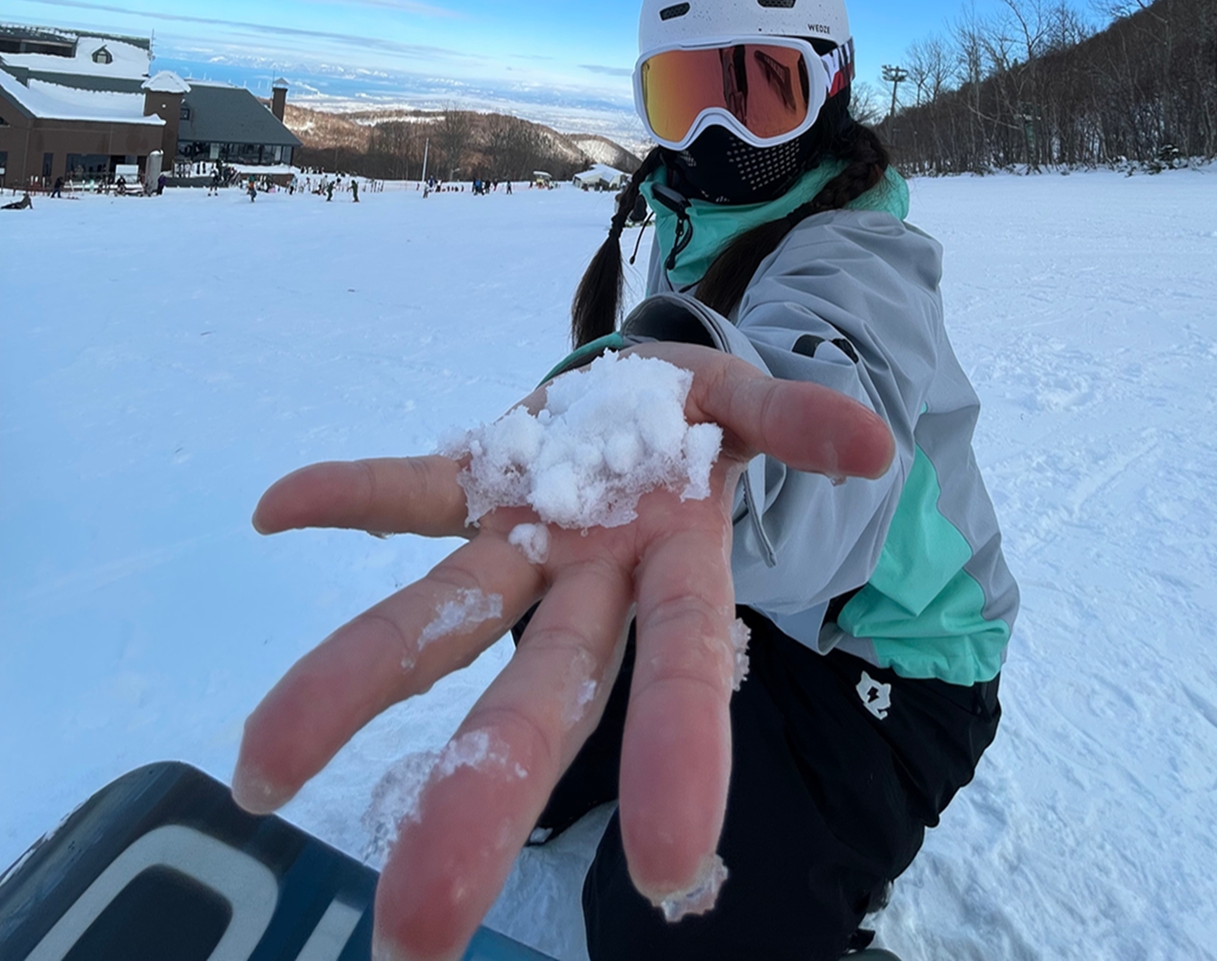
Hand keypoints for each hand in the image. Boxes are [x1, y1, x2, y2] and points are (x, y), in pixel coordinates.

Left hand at [232, 343, 894, 960]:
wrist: (640, 390)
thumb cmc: (701, 426)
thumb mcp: (753, 408)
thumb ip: (801, 422)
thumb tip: (874, 446)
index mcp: (676, 572)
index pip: (678, 674)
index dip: (678, 756)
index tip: (671, 871)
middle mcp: (589, 580)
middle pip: (539, 691)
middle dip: (482, 795)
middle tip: (412, 933)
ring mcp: (521, 535)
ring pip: (445, 614)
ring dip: (356, 680)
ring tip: (261, 766)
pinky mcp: (473, 479)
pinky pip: (410, 488)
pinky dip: (353, 491)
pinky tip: (279, 507)